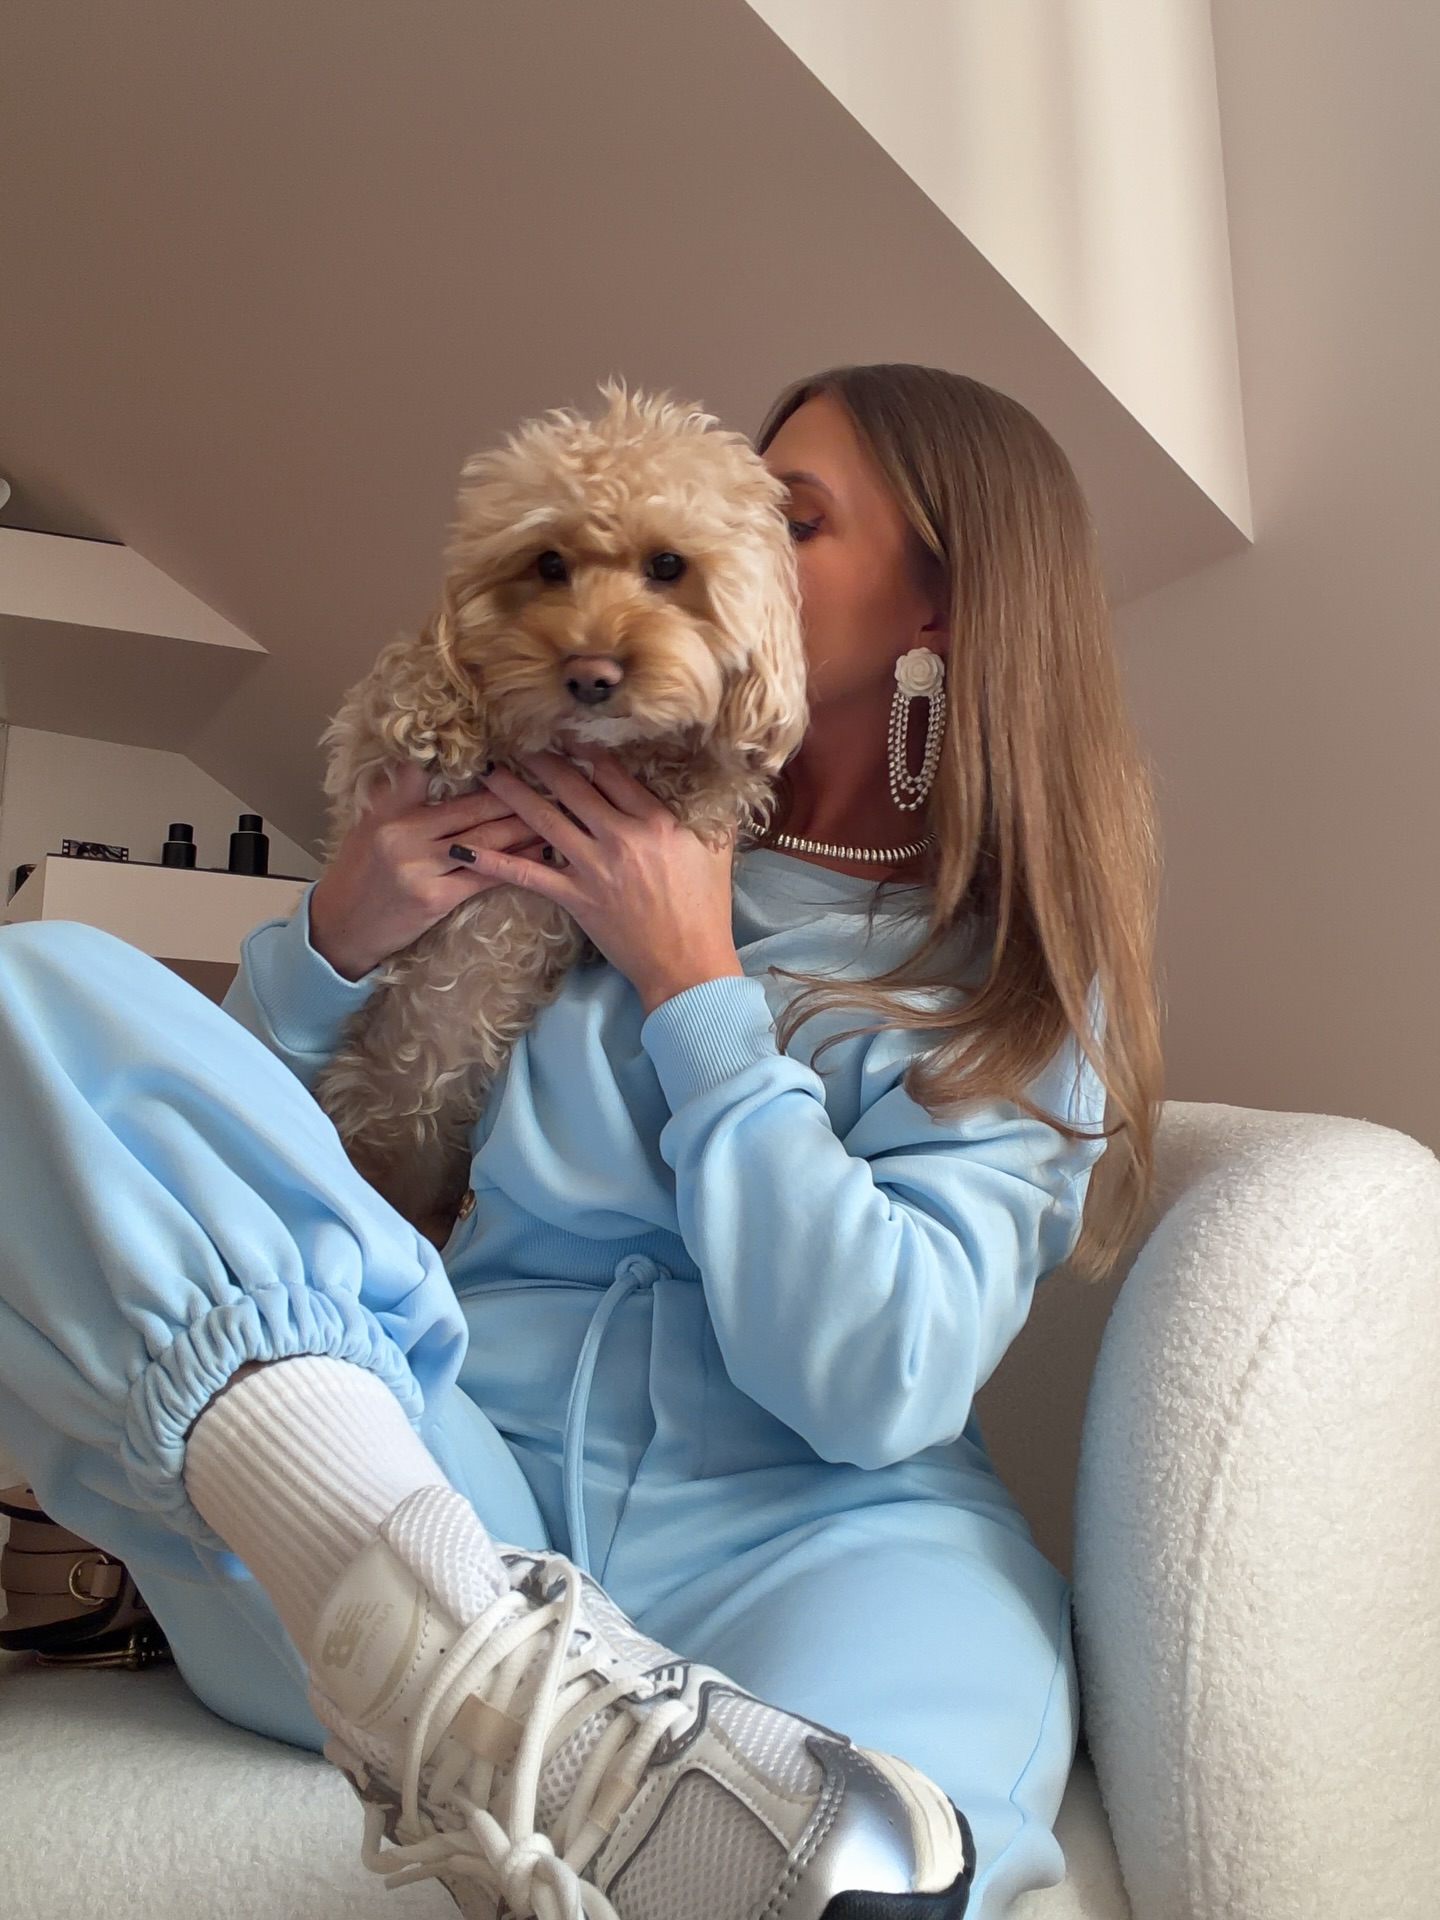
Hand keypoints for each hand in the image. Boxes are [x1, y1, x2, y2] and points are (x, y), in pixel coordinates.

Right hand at [308, 761, 547, 979]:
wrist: (342, 926)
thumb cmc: (361, 872)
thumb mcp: (369, 824)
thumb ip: (401, 795)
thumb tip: (437, 765)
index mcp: (388, 808)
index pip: (430, 772)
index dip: (472, 762)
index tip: (509, 751)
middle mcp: (403, 833)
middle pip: (472, 808)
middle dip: (517, 795)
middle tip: (552, 782)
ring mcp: (419, 867)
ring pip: (484, 840)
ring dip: (525, 827)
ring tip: (556, 813)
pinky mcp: (434, 898)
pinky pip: (484, 876)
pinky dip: (515, 865)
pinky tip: (540, 855)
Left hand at [472, 748, 744, 1015]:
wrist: (687, 962)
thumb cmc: (706, 908)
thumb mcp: (717, 850)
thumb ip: (708, 811)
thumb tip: (710, 778)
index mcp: (655, 820)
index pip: (612, 772)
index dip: (585, 747)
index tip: (566, 731)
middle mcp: (620, 836)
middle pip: (573, 786)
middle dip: (542, 760)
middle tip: (517, 739)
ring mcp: (593, 867)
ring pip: (544, 819)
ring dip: (512, 793)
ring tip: (488, 772)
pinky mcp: (574, 898)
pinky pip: (527, 874)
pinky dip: (493, 861)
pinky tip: (464, 849)